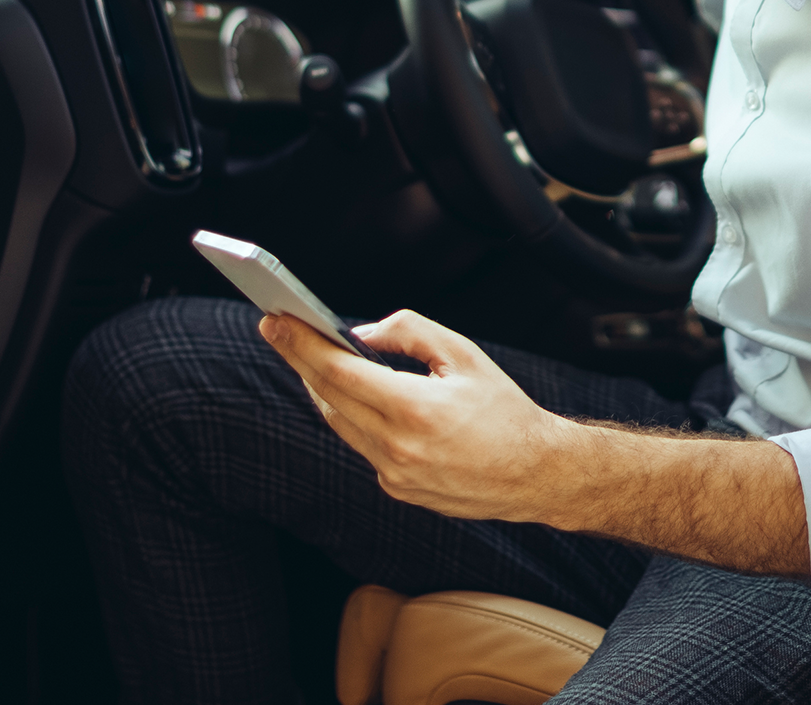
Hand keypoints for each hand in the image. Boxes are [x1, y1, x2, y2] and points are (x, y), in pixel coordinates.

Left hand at [259, 309, 579, 520]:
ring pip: (339, 424)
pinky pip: (362, 445)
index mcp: (416, 410)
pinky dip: (353, 417)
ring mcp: (394, 474)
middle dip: (300, 360)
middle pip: (328, 397)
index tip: (275, 320)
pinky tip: (355, 396)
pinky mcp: (396, 488)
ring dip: (322, 389)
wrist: (535, 472)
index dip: (301, 344)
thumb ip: (409, 334)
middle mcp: (398, 448)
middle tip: (280, 330)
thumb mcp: (465, 355)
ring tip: (313, 358)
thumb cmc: (505, 410)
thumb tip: (361, 335)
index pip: (339, 372)